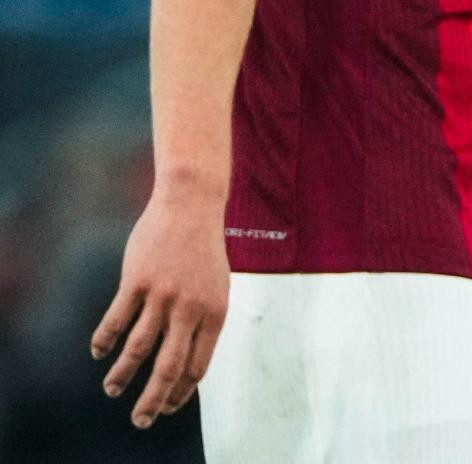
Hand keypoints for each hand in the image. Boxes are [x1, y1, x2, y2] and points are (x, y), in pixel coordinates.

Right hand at [91, 187, 230, 428]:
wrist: (192, 207)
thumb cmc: (203, 252)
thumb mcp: (216, 288)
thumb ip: (203, 323)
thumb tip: (185, 363)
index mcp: (215, 313)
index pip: (198, 365)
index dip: (181, 392)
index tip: (167, 407)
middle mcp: (190, 308)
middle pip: (169, 366)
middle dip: (153, 399)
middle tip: (141, 420)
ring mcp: (162, 295)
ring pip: (138, 348)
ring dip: (123, 374)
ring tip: (112, 390)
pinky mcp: (137, 281)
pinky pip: (116, 320)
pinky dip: (105, 341)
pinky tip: (99, 353)